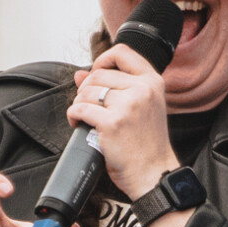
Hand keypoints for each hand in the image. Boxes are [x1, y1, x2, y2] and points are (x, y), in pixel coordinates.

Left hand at [71, 45, 176, 202]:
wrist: (154, 173)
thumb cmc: (147, 144)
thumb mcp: (142, 108)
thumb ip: (115, 87)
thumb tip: (80, 74)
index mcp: (152, 82)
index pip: (122, 53)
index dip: (103, 60)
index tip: (96, 73)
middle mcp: (142, 90)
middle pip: (99, 74)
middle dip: (86, 88)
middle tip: (87, 104)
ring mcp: (128, 105)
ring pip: (87, 91)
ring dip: (79, 103)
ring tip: (84, 116)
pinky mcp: (112, 123)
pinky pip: (80, 109)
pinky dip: (73, 116)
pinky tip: (79, 123)